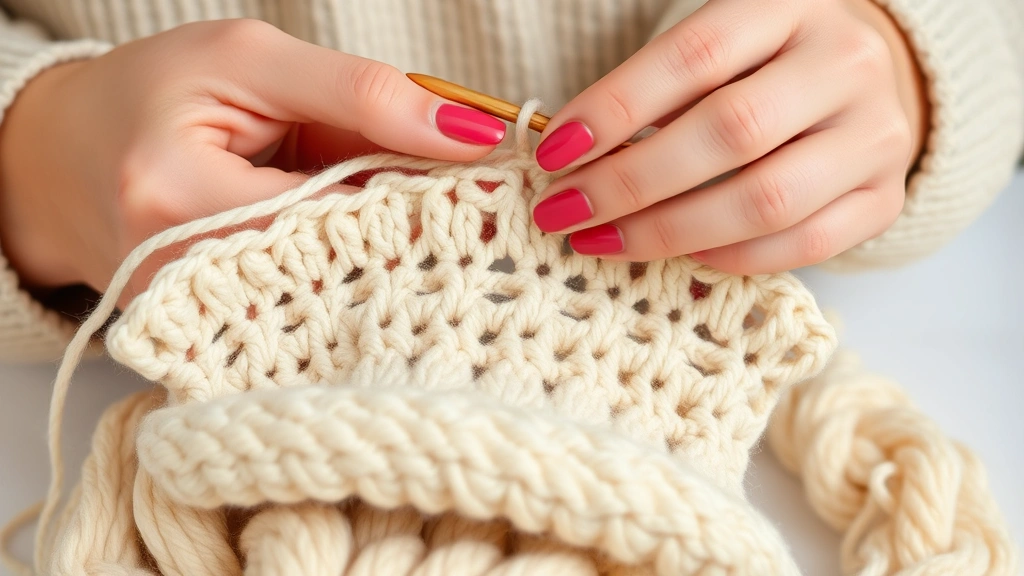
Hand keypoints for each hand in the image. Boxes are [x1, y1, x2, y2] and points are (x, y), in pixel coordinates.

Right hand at [0, 19, 505, 301]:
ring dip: (397, 252)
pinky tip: (387, 247)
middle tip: (486, 204)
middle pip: (348, 265)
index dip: (428, 193)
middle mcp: (183, 281)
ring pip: (341, 292)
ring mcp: (201, 321)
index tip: (498, 179)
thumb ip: (361, 92)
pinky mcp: (217, 334)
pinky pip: (315, 309)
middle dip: (423, 229)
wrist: (69, 155)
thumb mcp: (249, 61)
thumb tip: (468, 131)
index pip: (340, 209)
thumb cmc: (153, 94)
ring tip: (442, 221)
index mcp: (178, 201)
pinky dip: (360, 272)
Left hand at [530, 0, 928, 272]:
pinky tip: (682, 256)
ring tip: (603, 241)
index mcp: (789, 5)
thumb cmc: (764, 66)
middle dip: (631, 182)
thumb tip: (572, 160)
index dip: (616, 107)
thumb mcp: (718, 49)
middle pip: (731, 132)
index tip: (554, 153)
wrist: (870, 79)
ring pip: (767, 199)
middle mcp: (843, 64)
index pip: (693, 55)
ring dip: (669, 231)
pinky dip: (731, 258)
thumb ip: (657, 93)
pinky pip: (804, 244)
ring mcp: (876, 134)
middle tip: (564, 211)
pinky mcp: (886, 197)